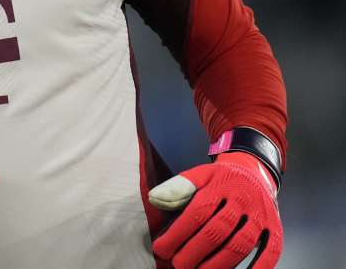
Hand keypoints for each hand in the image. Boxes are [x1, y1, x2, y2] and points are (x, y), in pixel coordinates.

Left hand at [149, 151, 281, 268]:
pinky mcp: (275, 227)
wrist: (254, 171)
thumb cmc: (220, 179)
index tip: (161, 249)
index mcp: (220, 185)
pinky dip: (260, 266)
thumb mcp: (199, 175)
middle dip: (195, 251)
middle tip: (178, 264)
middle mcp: (242, 199)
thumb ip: (178, 187)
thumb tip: (154, 199)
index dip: (178, 233)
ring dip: (220, 263)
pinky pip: (271, 249)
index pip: (197, 212)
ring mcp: (260, 215)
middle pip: (218, 230)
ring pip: (241, 243)